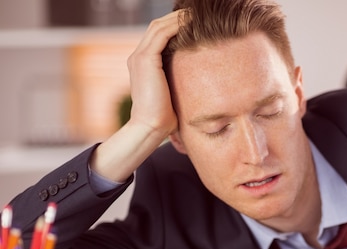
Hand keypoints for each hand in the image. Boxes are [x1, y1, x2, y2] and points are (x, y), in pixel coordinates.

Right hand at [90, 11, 181, 181]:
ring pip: (159, 26)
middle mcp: (138, 57)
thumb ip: (179, 82)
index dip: (175, 27)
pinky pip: (162, 34)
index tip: (196, 24)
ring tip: (197, 14)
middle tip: (198, 13)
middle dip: (177, 18)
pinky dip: (176, 26)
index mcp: (143, 64)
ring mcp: (139, 57)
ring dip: (178, 18)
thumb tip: (199, 82)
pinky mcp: (145, 60)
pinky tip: (192, 23)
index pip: (158, 36)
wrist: (150, 128)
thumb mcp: (174, 94)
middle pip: (157, 26)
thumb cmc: (165, 119)